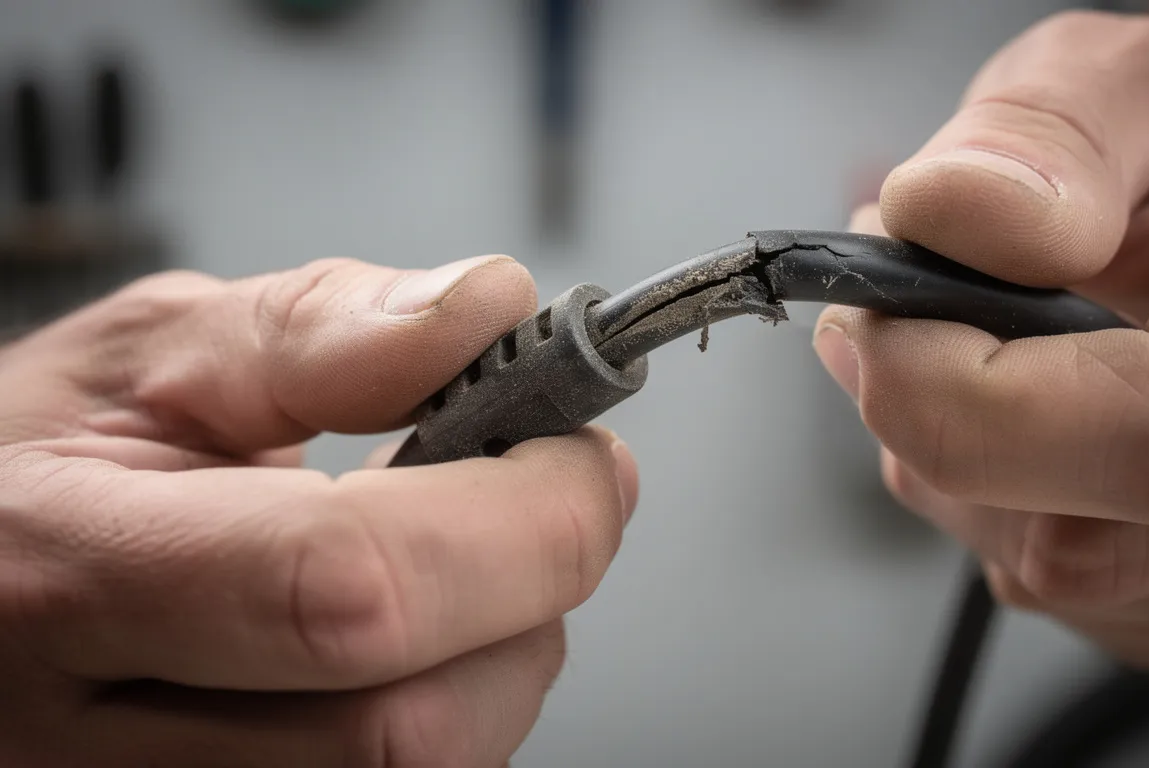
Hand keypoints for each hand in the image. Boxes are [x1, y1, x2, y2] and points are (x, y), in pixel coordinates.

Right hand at [0, 255, 636, 765]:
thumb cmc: (31, 467)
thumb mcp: (144, 356)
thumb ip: (317, 329)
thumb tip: (481, 313)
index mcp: (65, 568)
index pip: (348, 589)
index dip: (521, 525)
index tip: (582, 454)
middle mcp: (90, 741)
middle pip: (409, 732)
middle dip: (531, 599)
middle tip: (535, 498)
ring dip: (496, 653)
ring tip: (444, 555)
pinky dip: (452, 698)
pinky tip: (405, 631)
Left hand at [814, 11, 1148, 688]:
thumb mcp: (1136, 87)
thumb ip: (1047, 133)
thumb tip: (950, 220)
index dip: (974, 394)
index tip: (882, 321)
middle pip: (1069, 537)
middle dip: (943, 417)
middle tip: (934, 312)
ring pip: (1034, 569)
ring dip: (968, 456)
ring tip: (1011, 353)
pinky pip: (1046, 585)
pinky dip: (1005, 498)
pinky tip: (1050, 422)